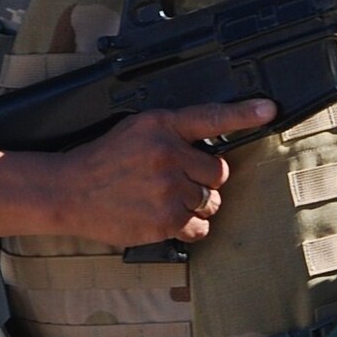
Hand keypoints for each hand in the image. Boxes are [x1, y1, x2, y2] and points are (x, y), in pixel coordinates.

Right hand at [52, 99, 273, 247]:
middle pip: (219, 172)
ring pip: (211, 202)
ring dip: (196, 204)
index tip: (269, 109)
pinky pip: (199, 227)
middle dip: (204, 179)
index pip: (211, 117)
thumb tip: (212, 147)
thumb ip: (174, 134)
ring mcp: (167, 189)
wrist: (67, 191)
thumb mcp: (137, 130)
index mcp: (161, 126)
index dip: (244, 113)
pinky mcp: (165, 220)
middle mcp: (168, 155)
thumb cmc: (104, 160)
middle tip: (178, 180)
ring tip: (165, 199)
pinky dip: (190, 227)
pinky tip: (167, 217)